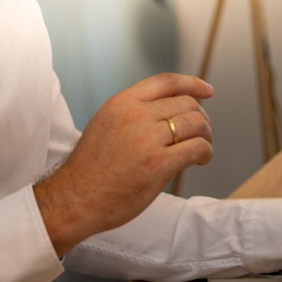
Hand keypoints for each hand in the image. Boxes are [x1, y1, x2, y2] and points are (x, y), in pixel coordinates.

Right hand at [33, 73, 213, 255]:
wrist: (74, 199)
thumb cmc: (91, 169)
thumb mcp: (107, 125)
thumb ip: (134, 114)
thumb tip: (171, 114)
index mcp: (122, 102)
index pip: (166, 81)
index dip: (192, 84)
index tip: (207, 91)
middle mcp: (135, 115)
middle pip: (186, 104)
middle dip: (201, 119)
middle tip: (202, 135)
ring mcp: (146, 139)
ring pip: (196, 123)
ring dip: (206, 136)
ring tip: (202, 150)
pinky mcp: (157, 164)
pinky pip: (197, 148)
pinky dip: (205, 152)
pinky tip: (200, 161)